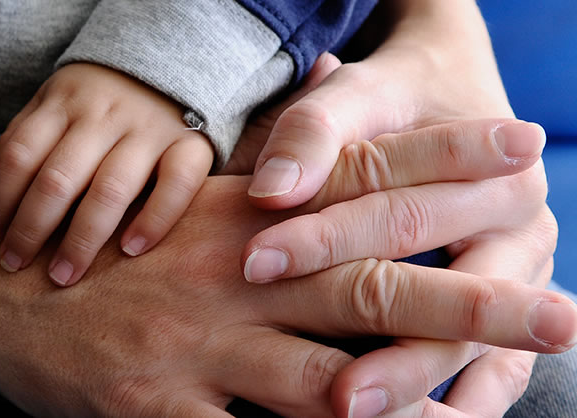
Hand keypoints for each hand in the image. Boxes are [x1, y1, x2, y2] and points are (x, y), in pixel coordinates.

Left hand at [0, 63, 212, 285]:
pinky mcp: (192, 144)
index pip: (20, 155)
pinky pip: (176, 185)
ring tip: (63, 275)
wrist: (173, 56)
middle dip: (31, 229)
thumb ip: (30, 139)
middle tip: (15, 265)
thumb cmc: (99, 99)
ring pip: (110, 189)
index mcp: (63, 103)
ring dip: (81, 239)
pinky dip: (154, 220)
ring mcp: (149, 129)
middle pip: (58, 178)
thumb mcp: (56, 101)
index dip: (0, 199)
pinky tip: (131, 251)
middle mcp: (103, 115)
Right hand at [0, 124, 573, 416]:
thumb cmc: (99, 244)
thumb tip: (322, 186)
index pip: (356, 179)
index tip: (521, 148)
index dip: (443, 163)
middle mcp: (232, 278)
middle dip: (474, 297)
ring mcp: (199, 350)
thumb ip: (261, 206)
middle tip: (567, 306)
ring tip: (488, 416)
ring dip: (416, 402)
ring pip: (328, 382)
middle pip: (370, 286)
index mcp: (240, 217)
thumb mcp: (181, 209)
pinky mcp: (160, 411)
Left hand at [224, 2, 556, 414]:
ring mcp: (522, 279)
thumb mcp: (353, 96)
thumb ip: (312, 134)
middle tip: (338, 398)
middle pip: (454, 297)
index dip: (323, 239)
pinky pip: (491, 376)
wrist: (448, 95)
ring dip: (421, 390)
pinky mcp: (510, 317)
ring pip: (475, 349)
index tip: (252, 263)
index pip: (396, 213)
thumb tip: (271, 191)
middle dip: (391, 348)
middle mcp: (522, 229)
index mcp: (496, 169)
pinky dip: (453, 407)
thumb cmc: (388, 99)